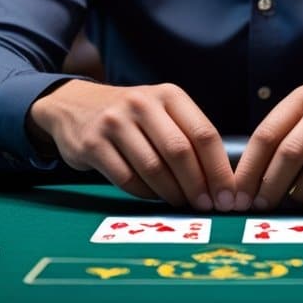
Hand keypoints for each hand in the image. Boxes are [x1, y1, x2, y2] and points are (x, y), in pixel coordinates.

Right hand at [28, 80, 235, 210]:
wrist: (74, 106)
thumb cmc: (131, 116)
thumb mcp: (161, 111)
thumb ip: (187, 136)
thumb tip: (221, 182)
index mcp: (168, 95)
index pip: (203, 134)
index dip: (219, 169)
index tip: (227, 196)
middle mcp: (142, 104)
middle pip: (179, 152)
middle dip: (198, 185)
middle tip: (206, 207)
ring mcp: (115, 122)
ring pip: (153, 168)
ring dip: (172, 194)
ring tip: (181, 204)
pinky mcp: (93, 144)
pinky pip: (127, 179)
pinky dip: (145, 194)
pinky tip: (154, 197)